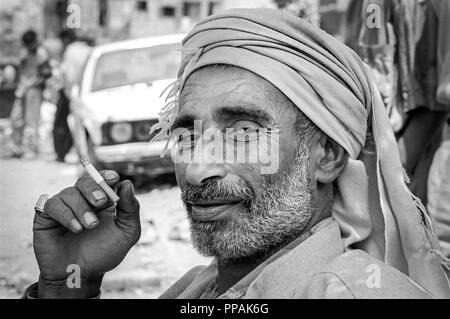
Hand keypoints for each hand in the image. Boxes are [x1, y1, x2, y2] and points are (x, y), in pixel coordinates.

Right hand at [32, 170, 140, 297]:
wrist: (80, 275)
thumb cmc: (104, 253)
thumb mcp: (126, 233)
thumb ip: (130, 209)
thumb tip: (127, 183)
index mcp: (103, 201)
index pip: (104, 180)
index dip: (107, 176)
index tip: (113, 178)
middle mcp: (82, 200)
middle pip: (85, 181)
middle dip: (94, 188)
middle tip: (101, 201)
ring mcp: (64, 206)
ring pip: (69, 193)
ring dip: (81, 208)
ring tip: (89, 226)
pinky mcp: (46, 216)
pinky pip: (52, 204)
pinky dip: (65, 214)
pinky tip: (75, 228)